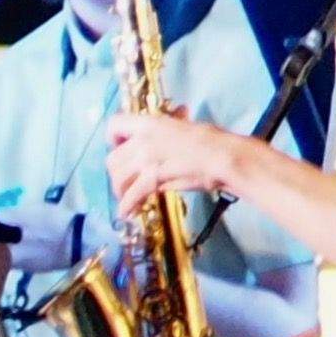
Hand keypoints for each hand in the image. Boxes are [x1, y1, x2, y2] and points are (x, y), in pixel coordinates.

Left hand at [106, 106, 252, 214]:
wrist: (222, 157)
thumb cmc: (212, 140)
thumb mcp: (187, 127)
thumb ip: (172, 128)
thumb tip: (173, 124)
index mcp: (150, 123)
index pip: (114, 125)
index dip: (113, 140)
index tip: (120, 149)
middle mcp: (142, 139)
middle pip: (112, 159)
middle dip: (116, 175)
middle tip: (125, 184)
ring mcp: (146, 158)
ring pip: (118, 178)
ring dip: (120, 192)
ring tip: (127, 200)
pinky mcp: (152, 178)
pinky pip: (131, 195)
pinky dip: (127, 206)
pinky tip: (129, 213)